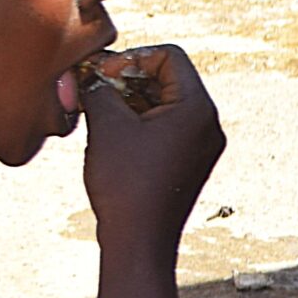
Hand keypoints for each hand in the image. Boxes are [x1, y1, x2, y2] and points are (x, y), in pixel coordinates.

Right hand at [80, 45, 224, 254]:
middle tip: (94, 89)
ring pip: (163, 102)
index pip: (169, 56)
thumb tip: (89, 72)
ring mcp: (201, 145)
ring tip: (98, 111)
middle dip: (127, 78)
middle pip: (168, 78)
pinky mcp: (189, 161)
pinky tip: (109, 131)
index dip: (131, 57)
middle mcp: (208, 124)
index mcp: (198, 109)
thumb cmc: (126, 183)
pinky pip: (165, 126)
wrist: (140, 240)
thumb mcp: (106, 123)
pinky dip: (137, 120)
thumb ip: (98, 85)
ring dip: (128, 99)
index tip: (102, 74)